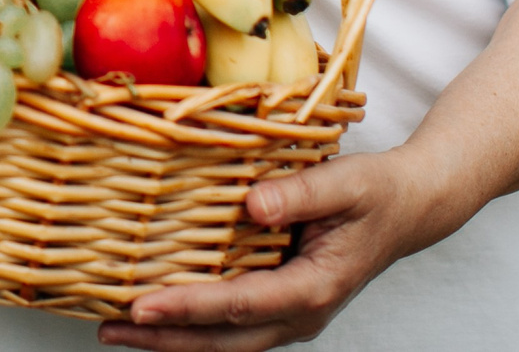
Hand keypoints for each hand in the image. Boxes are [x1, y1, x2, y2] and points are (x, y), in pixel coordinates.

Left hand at [97, 151, 441, 350]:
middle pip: (222, 340)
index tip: (142, 303)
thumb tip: (252, 204)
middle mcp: (299, 312)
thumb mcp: (346, 183)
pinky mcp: (279, 303)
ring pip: (223, 340)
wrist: (410, 206)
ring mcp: (289, 313)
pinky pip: (230, 324)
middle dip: (164, 338)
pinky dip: (192, 324)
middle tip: (109, 328)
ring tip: (117, 328)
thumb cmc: (377, 191)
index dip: (189, 307)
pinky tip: (156, 311)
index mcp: (314, 288)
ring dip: (172, 338)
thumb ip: (300, 193)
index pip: (240, 304)